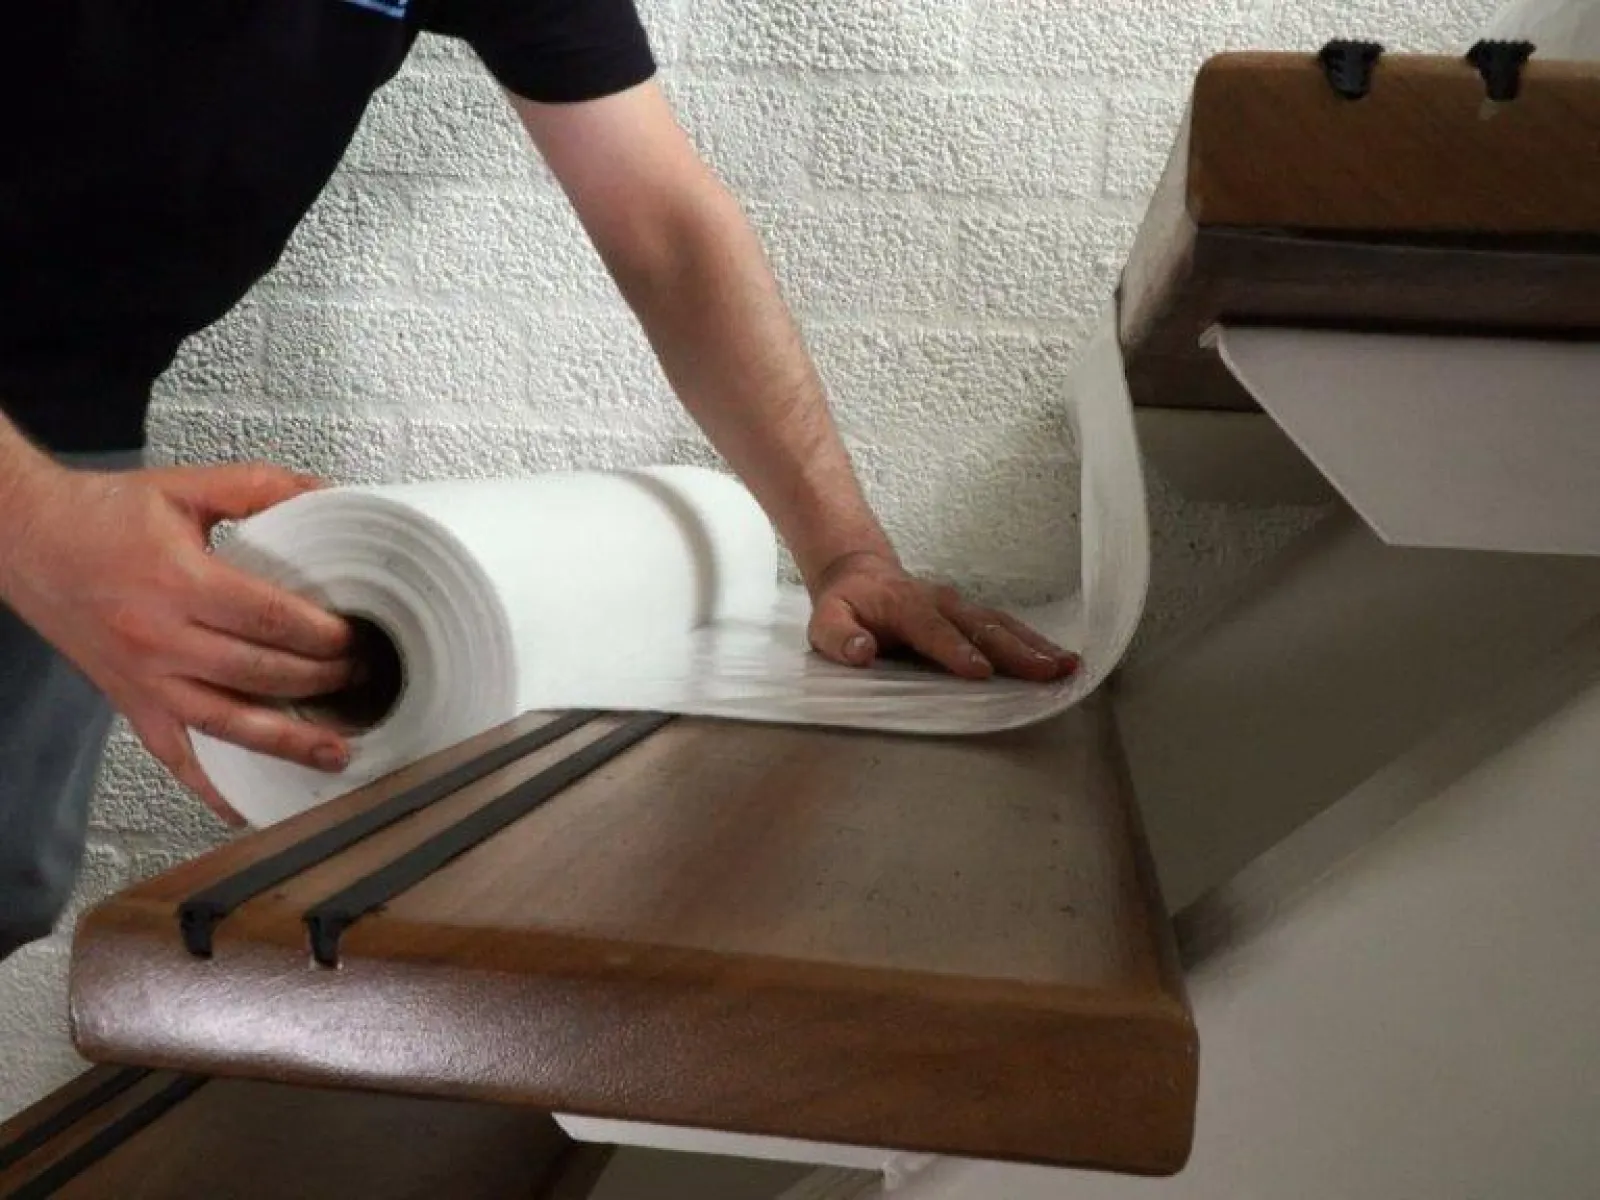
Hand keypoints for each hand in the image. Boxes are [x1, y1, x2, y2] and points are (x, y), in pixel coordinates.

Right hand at [0, 461, 355, 824]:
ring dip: (288, 743)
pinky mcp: (131, 704)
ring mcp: (144, 680)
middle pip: (258, 674)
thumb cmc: (101, 516)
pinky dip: (215, 788)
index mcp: (176, 581)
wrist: (23, 540)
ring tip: (338, 751)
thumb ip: (261, 489)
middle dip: (320, 680)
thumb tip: (329, 494)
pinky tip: (252, 805)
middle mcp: (158, 638)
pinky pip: (178, 759)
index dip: (321, 634)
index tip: (355, 637)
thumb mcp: (185, 488)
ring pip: (227, 726)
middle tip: (359, 676)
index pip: (267, 619)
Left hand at [806, 552, 1079, 682]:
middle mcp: (941, 603)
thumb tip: (860, 651)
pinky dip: (1034, 642)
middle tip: (1048, 671)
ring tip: (1069, 666)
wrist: (860, 572)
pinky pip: (1006, 627)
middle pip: (982, 627)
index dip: (956, 651)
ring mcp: (960, 606)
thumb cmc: (845, 605)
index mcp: (905, 607)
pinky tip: (1059, 659)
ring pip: (1002, 625)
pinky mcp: (972, 613)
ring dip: (1036, 646)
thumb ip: (839, 636)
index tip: (980, 672)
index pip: (933, 631)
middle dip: (1017, 650)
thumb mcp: (825, 620)